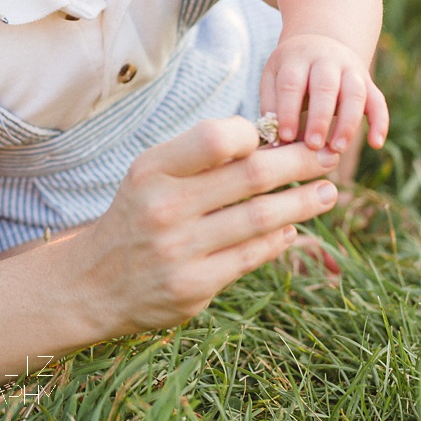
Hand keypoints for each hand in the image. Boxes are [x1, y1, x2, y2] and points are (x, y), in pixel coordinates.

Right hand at [62, 116, 341, 337]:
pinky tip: (292, 229)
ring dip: (303, 203)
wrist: (91, 283)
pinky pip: (251, 256)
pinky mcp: (193, 286)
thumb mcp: (150, 176)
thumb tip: (268, 142)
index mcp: (152, 170)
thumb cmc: (136, 216)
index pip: (216, 138)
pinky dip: (278, 240)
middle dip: (300, 162)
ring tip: (328, 193)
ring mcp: (180, 250)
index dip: (254, 134)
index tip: (278, 135)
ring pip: (262, 218)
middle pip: (251, 176)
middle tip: (329, 156)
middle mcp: (164, 207)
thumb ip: (198, 159)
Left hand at [260, 33, 388, 152]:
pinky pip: (378, 100)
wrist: (320, 43)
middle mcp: (326, 60)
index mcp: (297, 58)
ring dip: (348, 123)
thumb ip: (272, 105)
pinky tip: (376, 143)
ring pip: (355, 93)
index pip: (292, 83)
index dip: (288, 111)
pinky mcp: (368, 81)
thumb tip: (275, 140)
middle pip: (325, 87)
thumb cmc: (290, 70)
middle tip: (313, 145)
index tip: (285, 137)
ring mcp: (350, 69)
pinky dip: (380, 122)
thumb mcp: (273, 77)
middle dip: (320, 118)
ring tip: (337, 149)